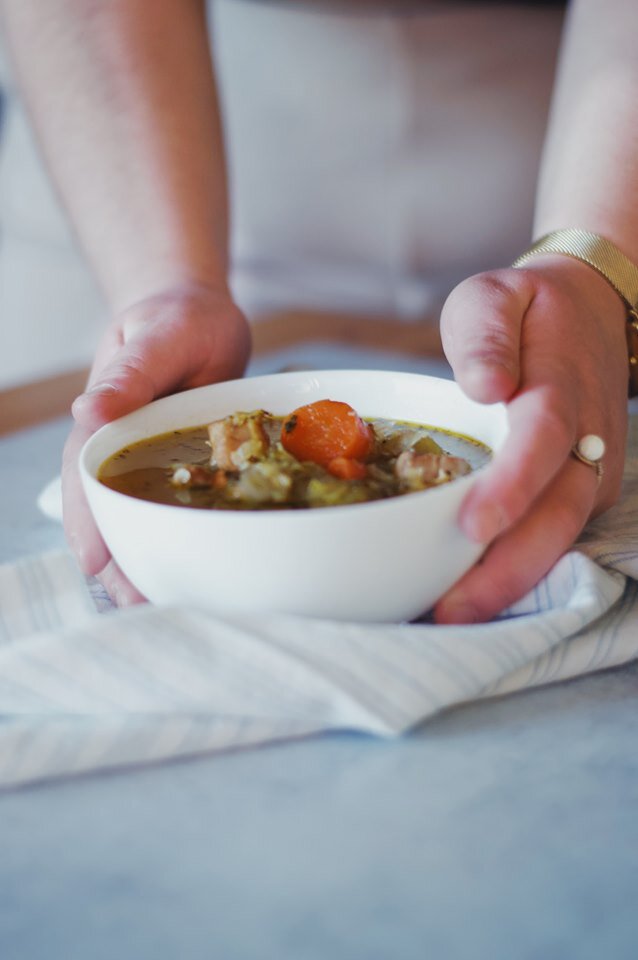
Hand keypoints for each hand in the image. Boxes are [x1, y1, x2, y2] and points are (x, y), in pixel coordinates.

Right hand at [62, 283, 250, 604]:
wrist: (197, 313)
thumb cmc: (179, 318)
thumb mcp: (160, 335)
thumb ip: (130, 373)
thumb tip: (87, 412)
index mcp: (104, 419)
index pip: (86, 476)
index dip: (88, 520)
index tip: (95, 562)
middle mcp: (117, 446)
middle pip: (107, 509)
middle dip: (118, 557)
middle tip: (138, 603)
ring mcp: (146, 461)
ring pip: (136, 515)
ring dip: (144, 556)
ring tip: (161, 601)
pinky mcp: (176, 469)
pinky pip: (173, 507)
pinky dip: (178, 537)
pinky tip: (191, 566)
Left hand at [435, 257, 628, 623]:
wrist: (589, 314)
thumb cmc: (527, 311)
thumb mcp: (493, 296)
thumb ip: (486, 334)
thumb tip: (485, 385)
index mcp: (559, 386)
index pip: (544, 439)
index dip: (514, 485)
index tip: (474, 525)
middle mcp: (586, 438)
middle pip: (557, 512)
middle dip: (507, 567)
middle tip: (450, 610)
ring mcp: (592, 471)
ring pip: (561, 536)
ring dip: (511, 582)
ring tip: (451, 617)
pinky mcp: (583, 492)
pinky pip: (555, 538)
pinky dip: (518, 571)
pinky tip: (471, 595)